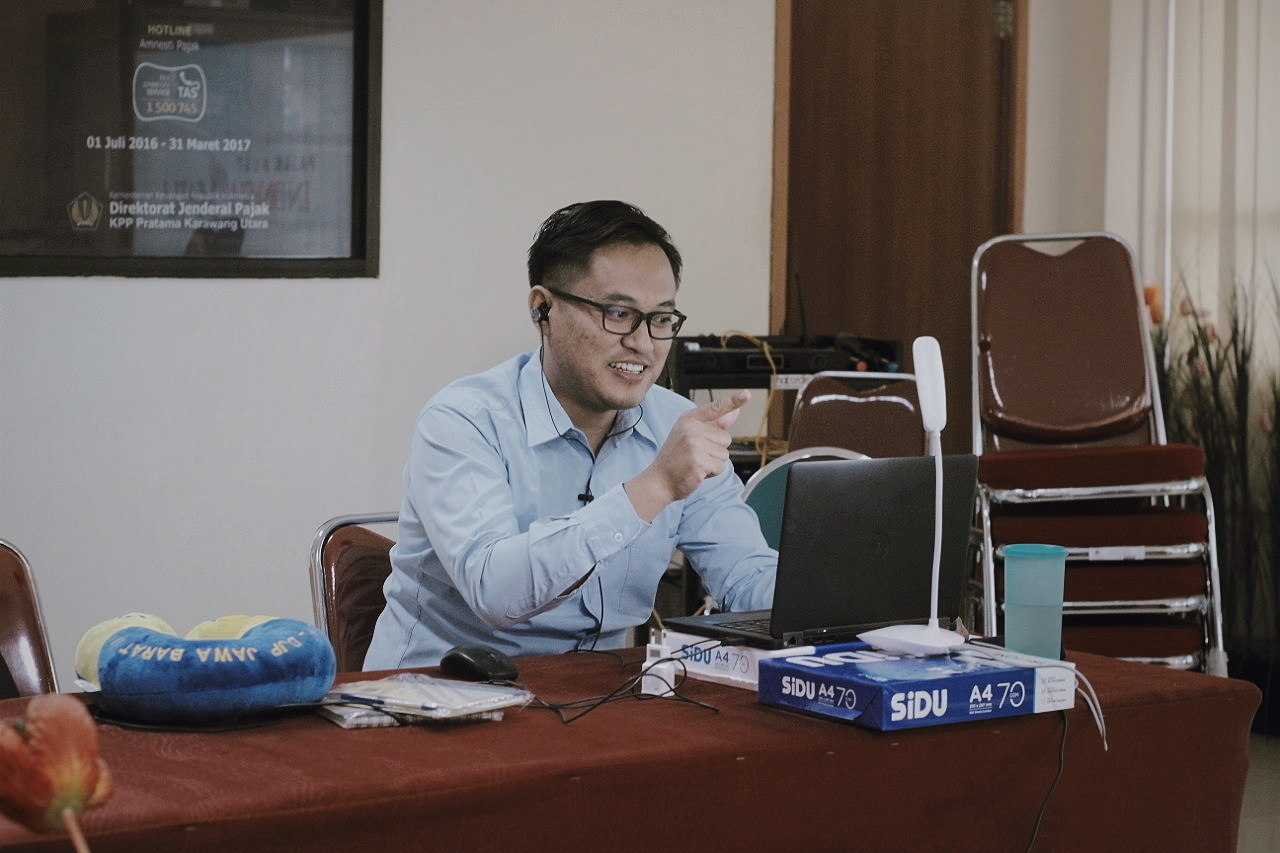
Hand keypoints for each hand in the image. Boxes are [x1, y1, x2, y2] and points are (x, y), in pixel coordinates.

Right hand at [625, 390, 750, 520]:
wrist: (659, 480)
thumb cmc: (676, 458)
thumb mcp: (691, 435)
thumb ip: (714, 424)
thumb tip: (735, 413)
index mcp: (689, 419)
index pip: (716, 408)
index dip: (733, 401)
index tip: (746, 394)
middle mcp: (691, 429)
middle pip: (726, 438)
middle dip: (715, 450)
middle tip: (695, 455)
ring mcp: (694, 445)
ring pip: (724, 454)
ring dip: (713, 463)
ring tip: (695, 463)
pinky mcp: (699, 462)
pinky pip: (720, 467)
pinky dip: (712, 473)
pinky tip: (697, 472)